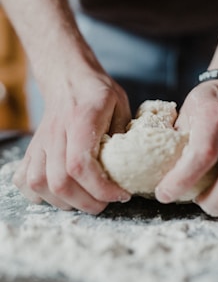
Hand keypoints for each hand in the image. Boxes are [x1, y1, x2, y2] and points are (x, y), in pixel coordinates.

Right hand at [13, 70, 131, 213]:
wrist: (68, 79)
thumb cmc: (97, 93)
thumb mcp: (121, 105)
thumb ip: (125, 134)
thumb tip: (130, 168)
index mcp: (81, 119)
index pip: (80, 165)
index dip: (101, 188)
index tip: (121, 194)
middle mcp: (55, 133)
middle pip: (60, 182)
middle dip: (87, 203)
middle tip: (106, 201)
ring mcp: (39, 142)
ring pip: (39, 185)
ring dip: (65, 202)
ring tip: (86, 199)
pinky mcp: (31, 149)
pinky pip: (23, 180)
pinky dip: (40, 194)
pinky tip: (59, 192)